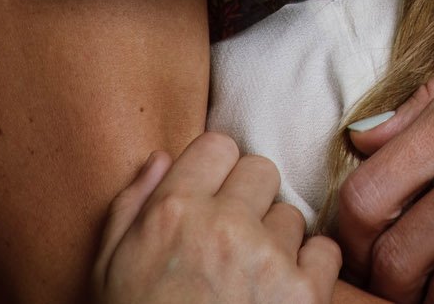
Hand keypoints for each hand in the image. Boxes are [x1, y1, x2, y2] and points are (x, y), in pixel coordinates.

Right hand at [90, 131, 343, 303]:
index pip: (219, 145)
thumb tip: (162, 157)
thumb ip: (131, 207)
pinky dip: (309, 274)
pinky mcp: (304, 295)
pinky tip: (278, 299)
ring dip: (276, 242)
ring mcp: (267, 259)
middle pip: (261, 171)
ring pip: (291, 215)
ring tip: (246, 284)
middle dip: (249, 202)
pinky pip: (324, 253)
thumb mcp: (108, 273)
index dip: (216, 174)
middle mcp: (223, 226)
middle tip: (230, 245)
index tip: (211, 203)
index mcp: (173, 212)